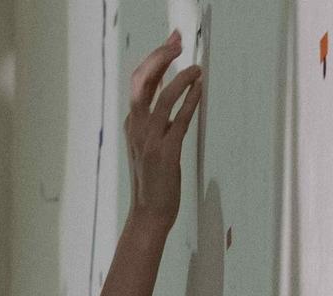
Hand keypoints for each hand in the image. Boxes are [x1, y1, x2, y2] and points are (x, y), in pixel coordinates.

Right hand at [126, 32, 202, 229]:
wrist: (149, 214)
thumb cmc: (152, 181)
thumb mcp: (147, 145)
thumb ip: (154, 120)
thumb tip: (167, 94)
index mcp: (132, 125)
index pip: (138, 82)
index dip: (154, 59)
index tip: (171, 44)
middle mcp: (137, 129)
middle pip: (142, 82)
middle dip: (160, 57)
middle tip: (177, 42)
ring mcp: (149, 141)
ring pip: (161, 99)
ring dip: (180, 79)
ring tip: (196, 68)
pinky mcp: (165, 154)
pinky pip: (179, 121)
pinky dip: (190, 102)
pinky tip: (200, 90)